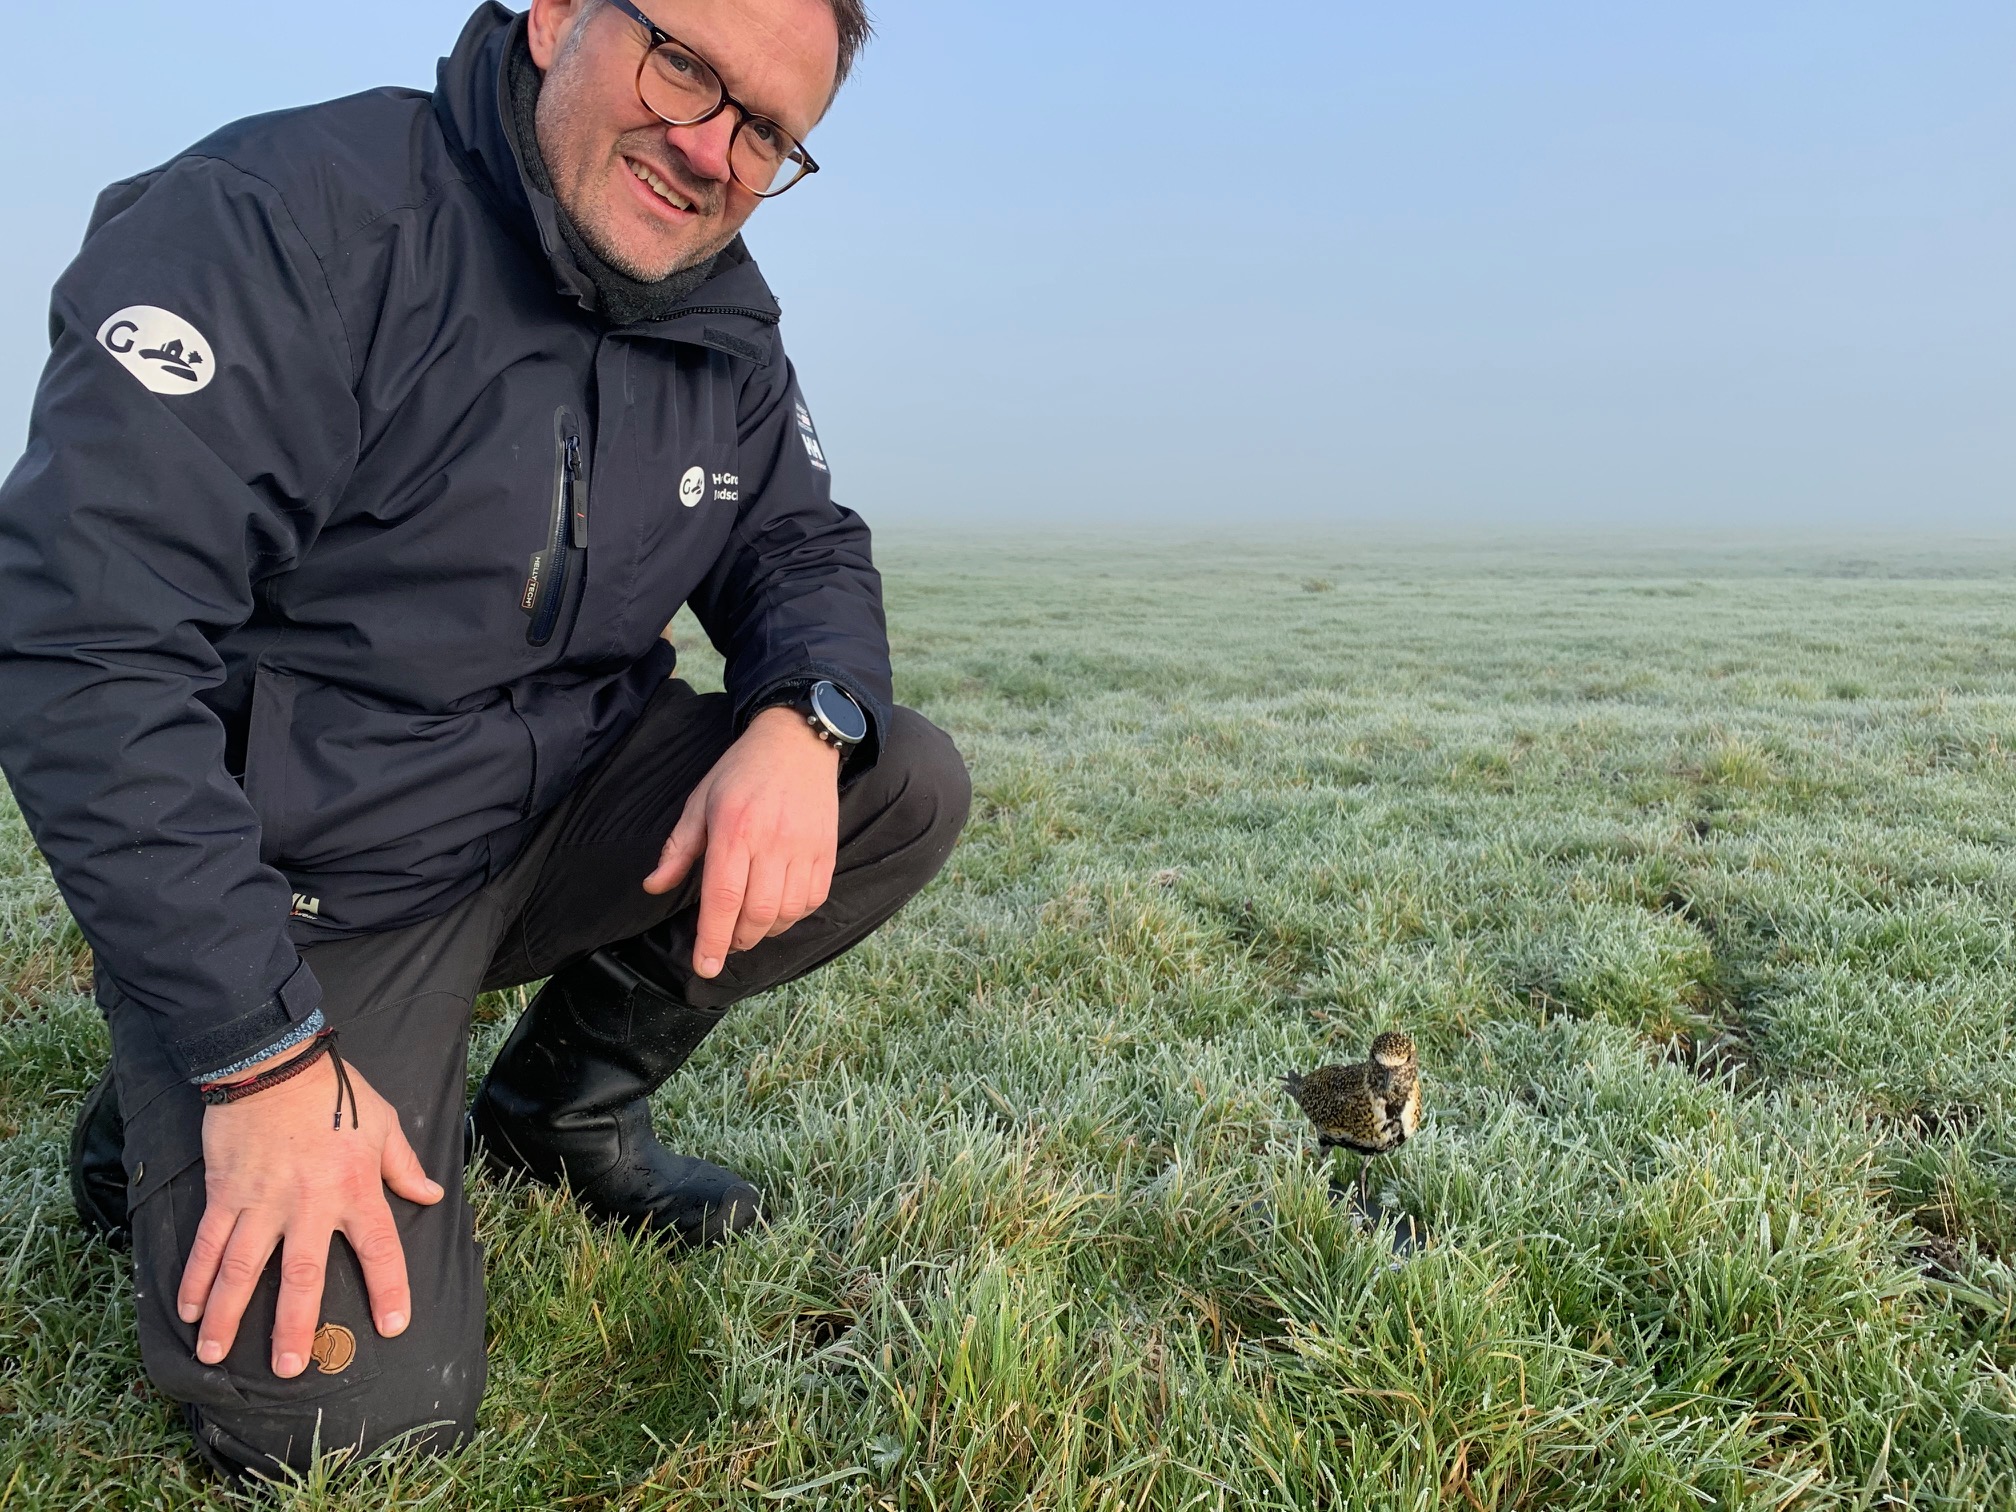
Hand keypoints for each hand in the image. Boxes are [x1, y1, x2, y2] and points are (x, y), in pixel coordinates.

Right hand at [179, 1048, 441, 1377]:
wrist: (273, 1062)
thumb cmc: (336, 1092)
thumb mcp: (384, 1123)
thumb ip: (405, 1167)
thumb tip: (431, 1196)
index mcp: (356, 1189)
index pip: (380, 1249)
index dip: (389, 1289)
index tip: (393, 1326)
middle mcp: (309, 1204)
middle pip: (303, 1276)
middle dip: (295, 1325)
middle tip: (290, 1368)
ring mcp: (262, 1201)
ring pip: (243, 1268)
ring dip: (229, 1314)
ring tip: (216, 1354)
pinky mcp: (226, 1192)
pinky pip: (210, 1242)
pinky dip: (196, 1277)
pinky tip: (188, 1309)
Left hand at [643, 704, 840, 976]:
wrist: (798, 741)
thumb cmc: (741, 772)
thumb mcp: (700, 801)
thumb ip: (678, 848)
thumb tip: (654, 887)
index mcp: (734, 829)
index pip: (723, 898)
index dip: (713, 939)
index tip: (705, 966)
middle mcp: (771, 842)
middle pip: (756, 914)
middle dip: (738, 940)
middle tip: (726, 942)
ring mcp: (804, 848)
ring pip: (786, 913)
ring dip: (765, 931)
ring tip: (750, 926)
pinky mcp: (826, 851)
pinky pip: (812, 900)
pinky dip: (793, 915)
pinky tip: (778, 909)